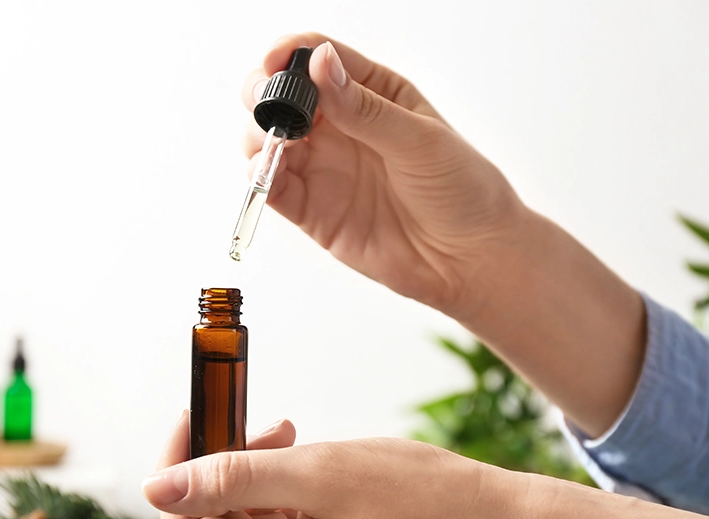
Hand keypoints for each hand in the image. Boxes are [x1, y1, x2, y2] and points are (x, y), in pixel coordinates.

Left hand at [143, 412, 522, 518]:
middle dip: (218, 464)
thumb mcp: (319, 473)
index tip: (197, 415)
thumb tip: (155, 489)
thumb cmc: (425, 496)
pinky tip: (301, 453)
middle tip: (246, 411)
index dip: (179, 472)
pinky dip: (279, 486)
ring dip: (250, 470)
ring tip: (286, 429)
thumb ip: (232, 477)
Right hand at [242, 35, 528, 317]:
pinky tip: (266, 173)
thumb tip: (320, 64)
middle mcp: (339, 126)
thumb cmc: (461, 190)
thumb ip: (363, 108)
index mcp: (370, 93)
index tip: (274, 61)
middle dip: (264, 93)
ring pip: (267, 138)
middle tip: (269, 107)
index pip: (319, 58)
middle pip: (281, 94)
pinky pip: (272, 187)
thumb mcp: (419, 139)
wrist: (468, 258)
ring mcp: (322, 166)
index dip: (290, 54)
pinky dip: (259, 178)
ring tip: (274, 146)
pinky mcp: (310, 208)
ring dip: (257, 135)